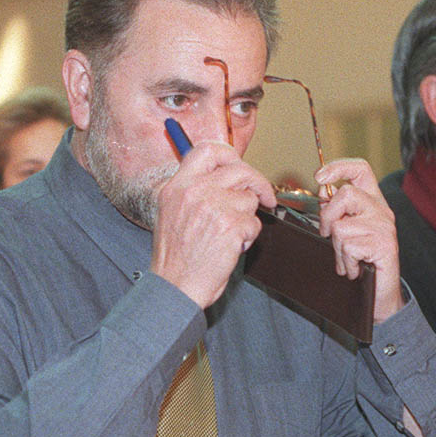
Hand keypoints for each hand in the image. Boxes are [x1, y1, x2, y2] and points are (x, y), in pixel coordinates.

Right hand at [151, 142, 276, 308]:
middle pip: (239, 170)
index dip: (230, 155)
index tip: (240, 166)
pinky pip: (254, 223)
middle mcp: (195, 192)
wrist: (175, 286)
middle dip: (258, 183)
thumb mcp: (171, 212)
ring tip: (229, 234)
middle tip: (265, 196)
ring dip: (247, 218)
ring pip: (250, 199)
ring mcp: (213, 207)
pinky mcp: (231, 226)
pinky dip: (248, 237)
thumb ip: (194, 190)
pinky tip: (231, 246)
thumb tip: (225, 176)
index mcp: (178, 186)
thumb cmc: (176, 257)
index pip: (208, 150)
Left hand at [314, 158, 403, 322]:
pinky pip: (348, 246)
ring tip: (348, 260)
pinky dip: (346, 262)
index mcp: (372, 202)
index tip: (319, 176)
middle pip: (345, 194)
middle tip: (329, 236)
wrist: (380, 294)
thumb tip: (323, 192)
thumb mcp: (347, 232)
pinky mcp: (383, 244)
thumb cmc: (362, 262)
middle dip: (327, 217)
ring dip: (337, 249)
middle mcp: (381, 210)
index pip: (360, 169)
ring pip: (341, 225)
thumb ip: (337, 211)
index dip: (338, 166)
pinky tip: (355, 269)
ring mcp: (384, 227)